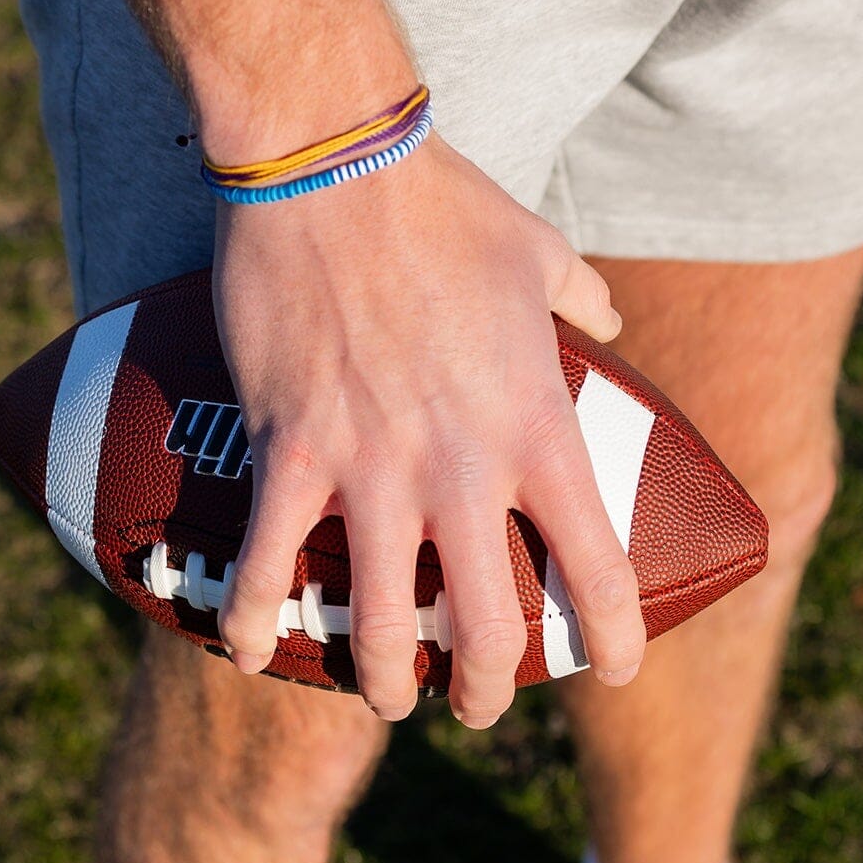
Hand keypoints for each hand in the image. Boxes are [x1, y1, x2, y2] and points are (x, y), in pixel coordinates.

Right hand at [209, 135, 645, 726]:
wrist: (335, 165)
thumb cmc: (445, 205)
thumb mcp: (542, 250)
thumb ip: (586, 297)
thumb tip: (609, 313)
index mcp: (537, 427)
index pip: (599, 570)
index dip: (613, 639)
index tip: (612, 666)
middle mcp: (463, 470)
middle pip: (488, 629)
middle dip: (490, 688)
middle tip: (483, 698)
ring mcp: (372, 469)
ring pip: (381, 627)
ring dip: (386, 682)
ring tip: (388, 695)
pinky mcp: (288, 452)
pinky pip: (267, 567)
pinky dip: (256, 622)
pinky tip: (249, 649)